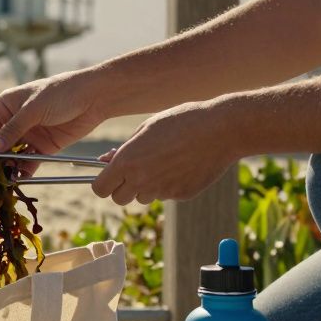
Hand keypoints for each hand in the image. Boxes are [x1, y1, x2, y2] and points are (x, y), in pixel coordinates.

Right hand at [0, 71, 108, 176]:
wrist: (95, 98)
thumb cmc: (61, 93)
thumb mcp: (33, 109)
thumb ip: (13, 129)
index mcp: (5, 107)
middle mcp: (14, 122)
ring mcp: (29, 136)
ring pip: (12, 156)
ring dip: (9, 167)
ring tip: (7, 178)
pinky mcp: (43, 147)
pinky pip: (29, 162)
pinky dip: (24, 171)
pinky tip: (21, 179)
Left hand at [92, 101, 238, 204]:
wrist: (221, 130)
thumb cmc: (181, 121)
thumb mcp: (146, 129)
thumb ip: (123, 149)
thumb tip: (105, 160)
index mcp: (127, 162)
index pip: (99, 189)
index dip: (103, 183)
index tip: (110, 176)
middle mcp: (141, 180)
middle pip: (119, 199)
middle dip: (122, 188)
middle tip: (134, 172)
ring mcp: (162, 190)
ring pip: (143, 198)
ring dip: (147, 187)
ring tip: (163, 163)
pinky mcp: (181, 195)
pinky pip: (166, 195)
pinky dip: (169, 185)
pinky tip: (182, 165)